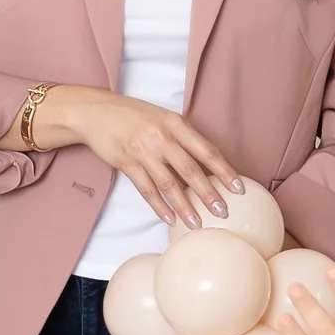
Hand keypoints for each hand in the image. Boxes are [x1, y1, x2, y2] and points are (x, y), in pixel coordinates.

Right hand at [30, 85, 240, 225]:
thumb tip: (208, 165)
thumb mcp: (163, 118)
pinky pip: (146, 189)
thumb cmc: (134, 115)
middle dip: (208, 193)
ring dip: (184, 206)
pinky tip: (169, 218)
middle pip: (190, 170)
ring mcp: (142, 150)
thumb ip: (184, 137)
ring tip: (196, 223)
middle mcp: (161, 136)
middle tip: (222, 212)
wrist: (96, 112)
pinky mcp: (126, 163)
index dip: (224, 171)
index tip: (238, 188)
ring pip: (168, 184)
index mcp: (175, 123)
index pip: (206, 151)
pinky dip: (158, 206)